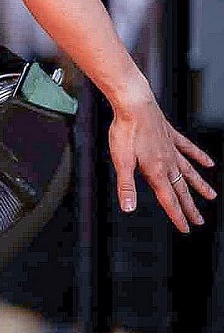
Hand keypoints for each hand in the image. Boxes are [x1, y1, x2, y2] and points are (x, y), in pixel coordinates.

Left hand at [109, 92, 216, 232]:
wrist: (133, 104)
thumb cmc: (125, 131)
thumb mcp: (121, 161)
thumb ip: (126, 186)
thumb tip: (128, 209)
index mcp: (155, 171)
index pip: (168, 199)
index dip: (177, 216)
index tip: (186, 229)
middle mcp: (167, 162)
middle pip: (181, 189)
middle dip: (189, 207)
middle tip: (199, 221)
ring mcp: (171, 148)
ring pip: (189, 171)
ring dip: (199, 185)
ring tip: (211, 196)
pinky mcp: (171, 135)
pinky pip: (188, 149)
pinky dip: (199, 156)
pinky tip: (209, 163)